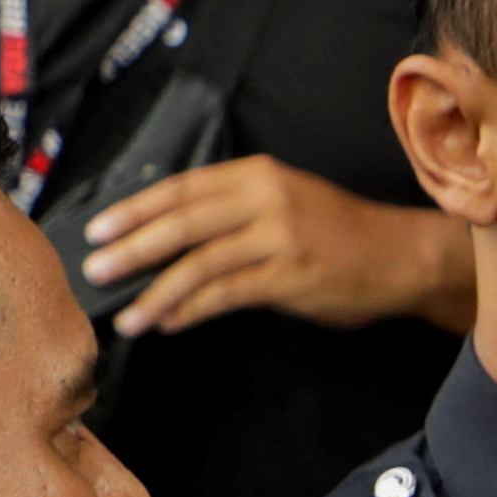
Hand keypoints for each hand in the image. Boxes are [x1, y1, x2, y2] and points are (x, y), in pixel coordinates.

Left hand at [82, 154, 460, 337]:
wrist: (401, 256)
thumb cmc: (340, 234)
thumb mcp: (286, 200)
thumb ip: (234, 209)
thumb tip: (169, 237)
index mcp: (258, 174)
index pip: (182, 188)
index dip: (135, 209)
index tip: (98, 229)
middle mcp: (265, 199)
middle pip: (182, 223)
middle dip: (133, 248)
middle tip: (95, 270)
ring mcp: (279, 237)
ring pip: (200, 262)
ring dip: (156, 291)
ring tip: (126, 315)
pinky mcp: (290, 277)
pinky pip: (227, 294)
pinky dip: (192, 309)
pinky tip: (168, 322)